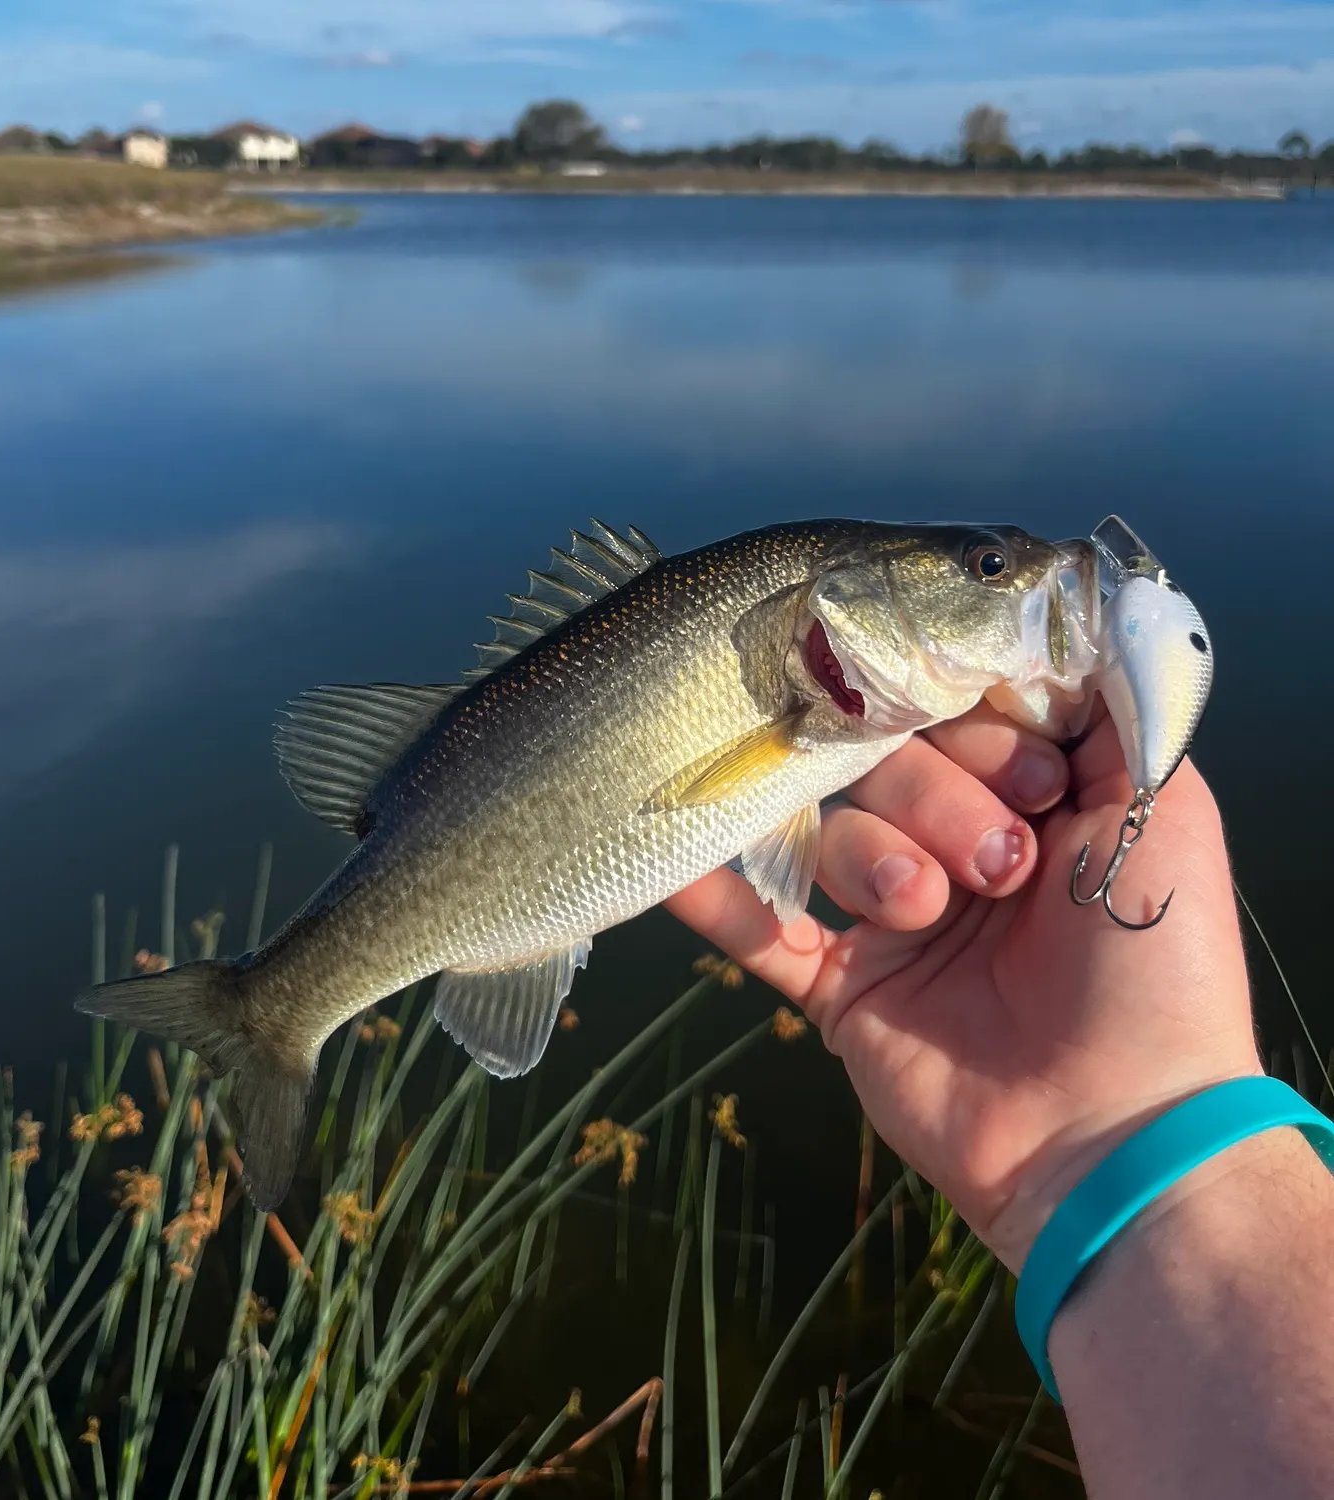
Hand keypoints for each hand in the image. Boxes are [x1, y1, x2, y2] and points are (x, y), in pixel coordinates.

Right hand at [665, 704, 1262, 1270]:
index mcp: (1031, 802)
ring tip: (929, 915)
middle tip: (999, 866)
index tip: (1031, 782)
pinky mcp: (839, 985)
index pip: (960, 711)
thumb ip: (1112, 710)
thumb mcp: (1163, 811)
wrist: (1113, 1133)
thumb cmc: (1154, 966)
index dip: (979, 729)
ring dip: (877, 860)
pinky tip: (668, 858)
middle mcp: (955, 844)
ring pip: (829, 829)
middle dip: (937, 799)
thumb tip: (1061, 620)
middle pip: (887, 760)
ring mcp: (891, 914)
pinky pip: (756, 926)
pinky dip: (713, 893)